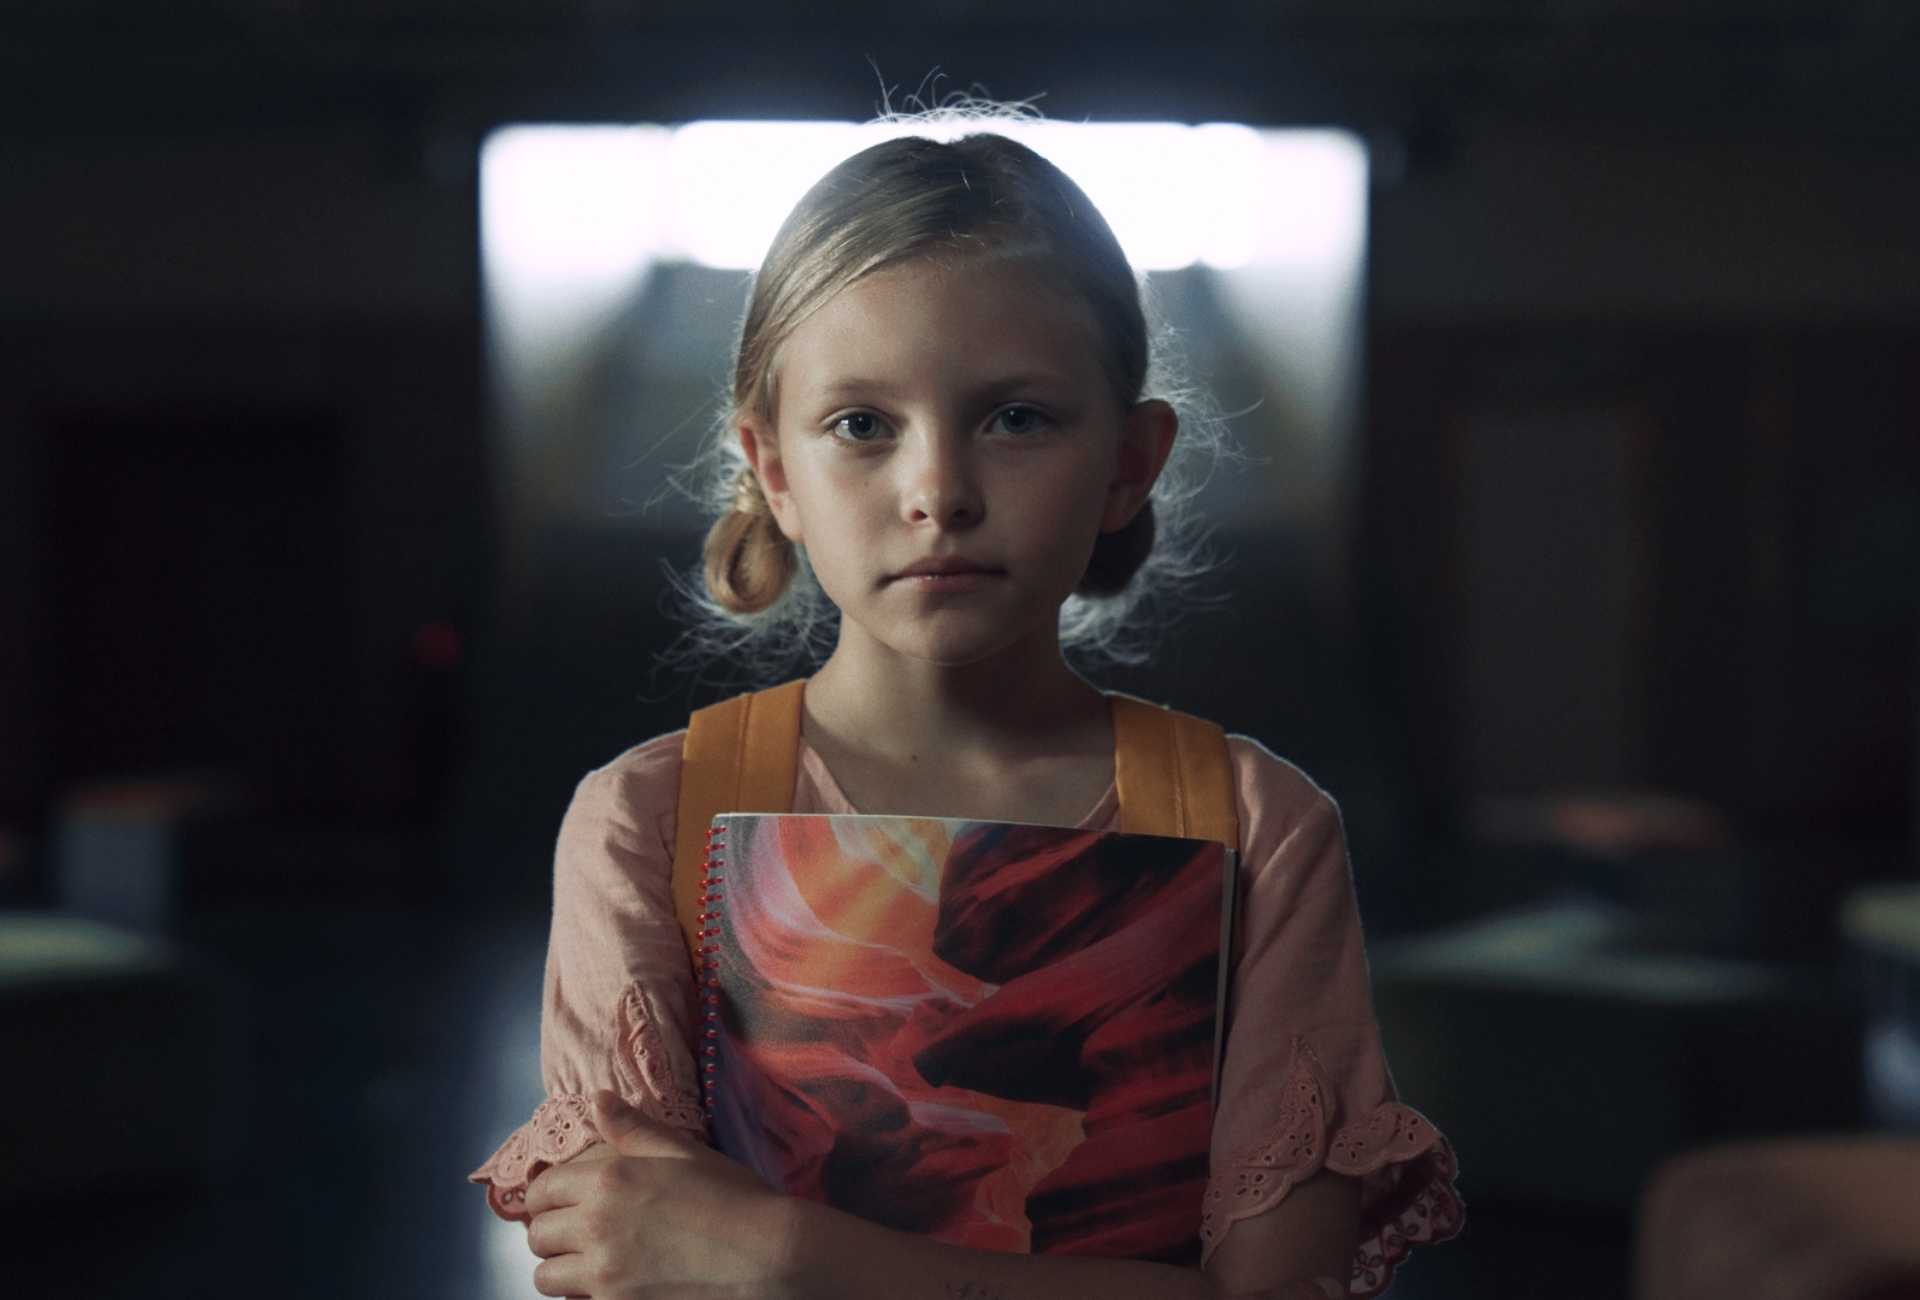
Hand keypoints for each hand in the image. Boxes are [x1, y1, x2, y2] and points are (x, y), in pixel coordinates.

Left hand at [524, 1090, 796, 1298]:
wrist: (767, 1256)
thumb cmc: (732, 1198)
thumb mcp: (683, 1152)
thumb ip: (633, 1129)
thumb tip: (598, 1100)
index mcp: (608, 1180)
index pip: (541, 1191)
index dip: (547, 1196)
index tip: (562, 1201)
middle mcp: (595, 1226)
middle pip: (538, 1236)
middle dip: (552, 1231)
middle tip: (578, 1232)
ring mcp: (603, 1275)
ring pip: (546, 1277)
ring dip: (562, 1268)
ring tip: (590, 1262)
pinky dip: (586, 1294)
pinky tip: (615, 1283)